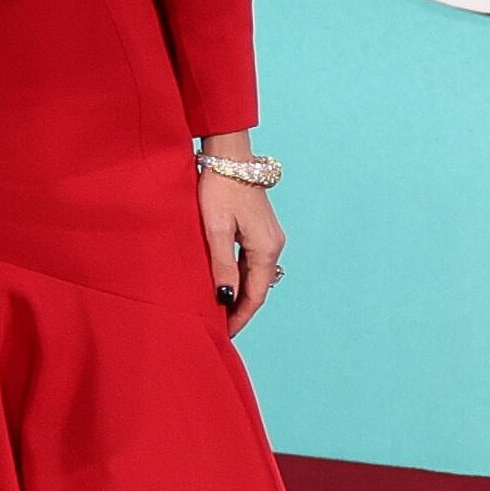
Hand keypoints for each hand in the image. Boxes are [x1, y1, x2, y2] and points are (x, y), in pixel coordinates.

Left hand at [199, 146, 286, 334]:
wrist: (229, 155)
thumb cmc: (219, 189)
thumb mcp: (215, 230)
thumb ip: (221, 266)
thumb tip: (225, 300)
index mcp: (265, 249)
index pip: (255, 296)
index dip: (239, 318)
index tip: (221, 335)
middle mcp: (274, 245)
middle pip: (259, 289)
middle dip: (240, 310)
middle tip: (217, 328)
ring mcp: (270, 236)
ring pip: (256, 276)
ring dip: (240, 294)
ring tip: (218, 310)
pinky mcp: (262, 229)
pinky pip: (253, 262)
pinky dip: (241, 278)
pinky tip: (225, 283)